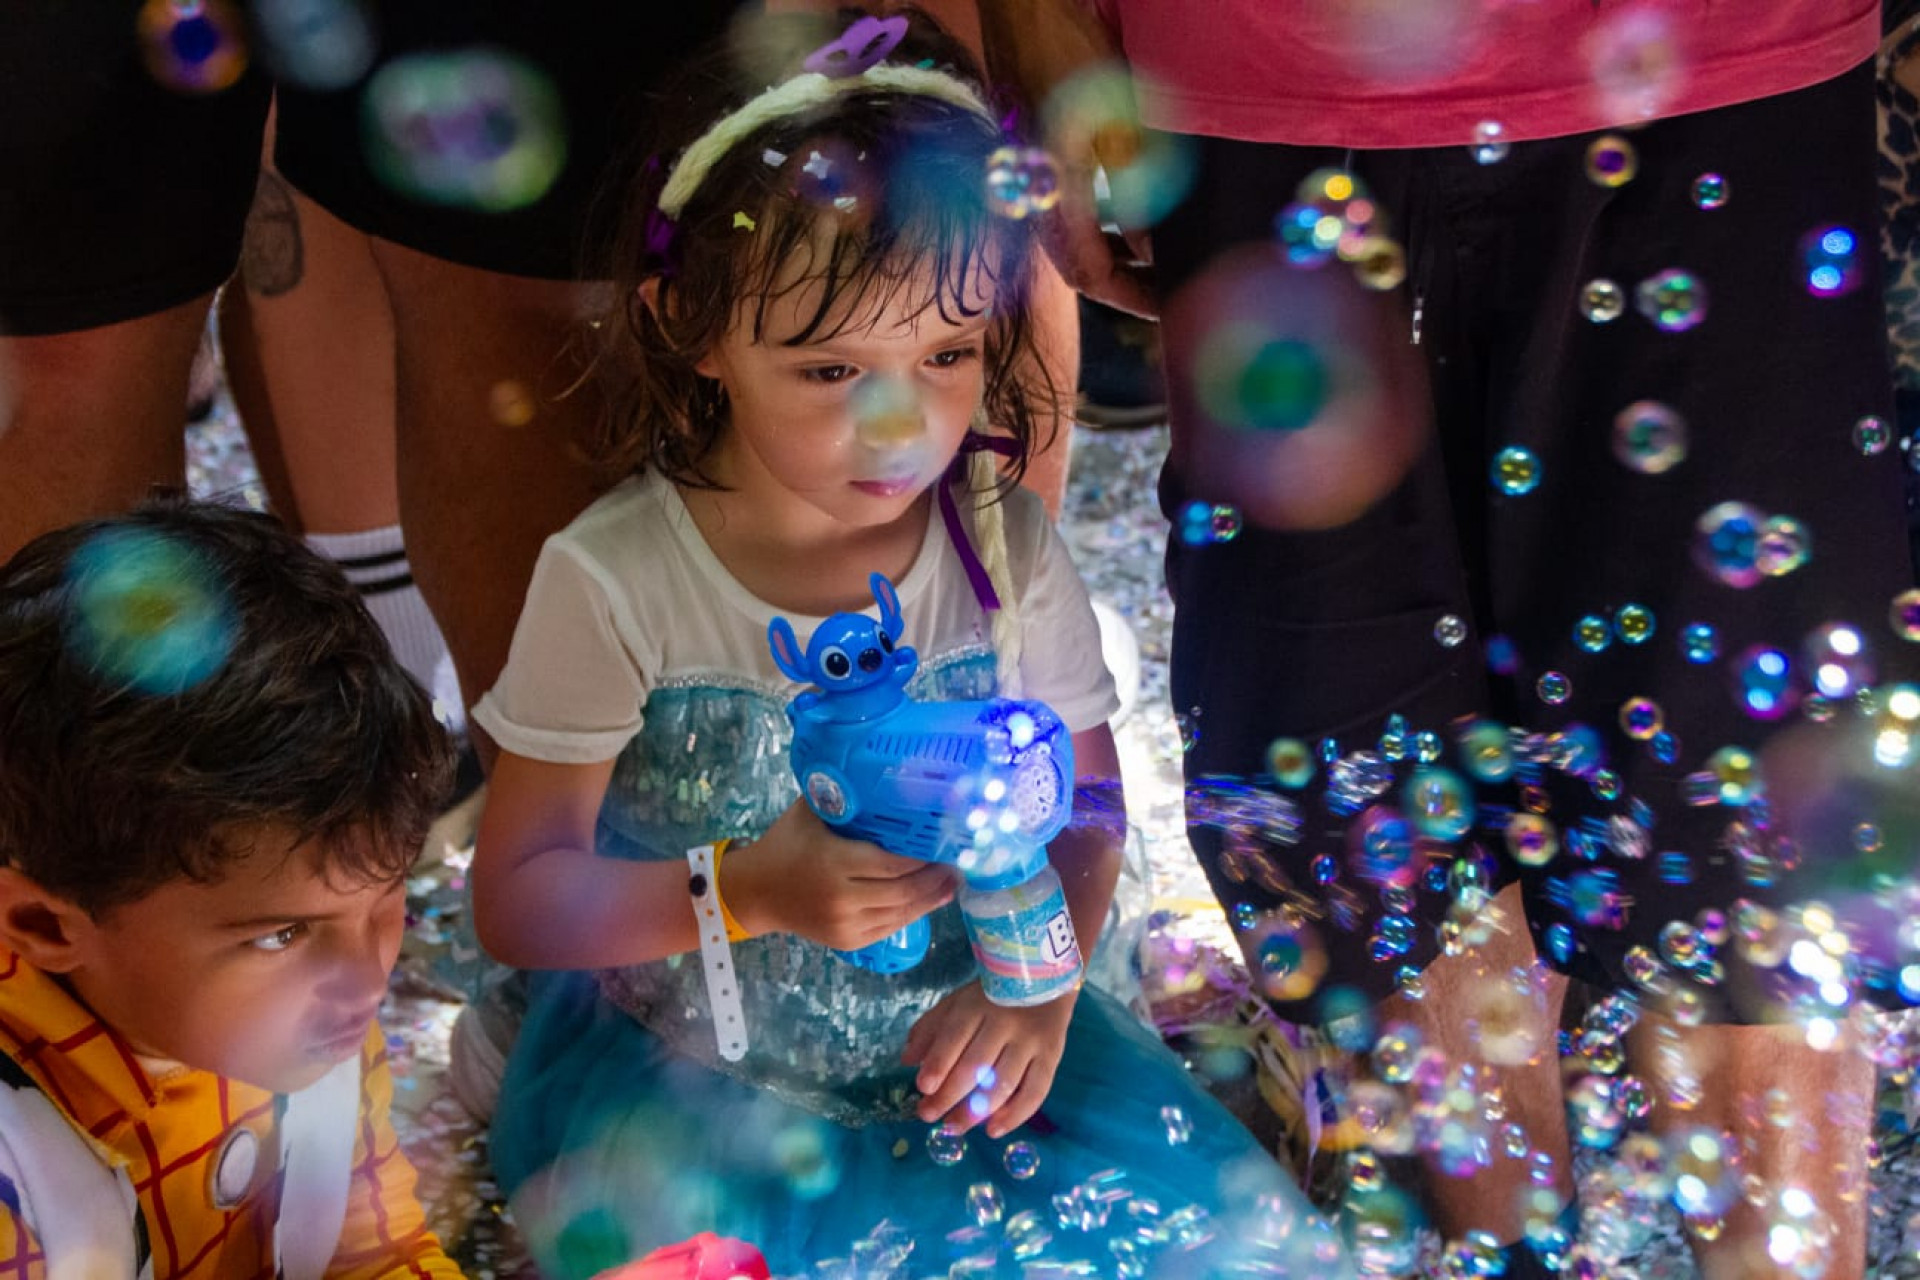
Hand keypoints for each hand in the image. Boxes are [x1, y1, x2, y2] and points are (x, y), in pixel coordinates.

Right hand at [722, 797, 953, 949]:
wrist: (755, 892)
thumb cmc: (785, 844)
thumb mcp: (808, 811)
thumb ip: (841, 794)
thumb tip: (877, 769)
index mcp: (835, 862)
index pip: (893, 863)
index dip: (924, 858)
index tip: (946, 842)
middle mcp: (843, 898)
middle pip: (904, 891)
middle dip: (935, 880)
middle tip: (959, 864)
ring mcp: (846, 924)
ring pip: (901, 914)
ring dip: (930, 899)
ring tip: (952, 883)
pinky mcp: (847, 941)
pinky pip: (889, 928)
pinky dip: (911, 914)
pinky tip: (927, 900)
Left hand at [902, 980, 1075, 1138]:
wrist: (1043, 980)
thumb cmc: (991, 997)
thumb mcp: (957, 1002)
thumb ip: (931, 1029)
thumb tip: (907, 1060)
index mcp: (976, 1006)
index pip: (954, 1037)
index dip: (938, 1063)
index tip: (923, 1087)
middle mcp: (1005, 1022)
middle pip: (975, 1065)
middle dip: (949, 1095)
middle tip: (928, 1116)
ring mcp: (1030, 1041)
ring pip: (1003, 1083)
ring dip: (977, 1112)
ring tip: (954, 1127)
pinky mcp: (1051, 1056)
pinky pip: (1035, 1091)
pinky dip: (1015, 1115)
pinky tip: (994, 1130)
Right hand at [976, 0, 1156, 316]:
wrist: (1021, 7)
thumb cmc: (1070, 53)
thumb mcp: (1119, 122)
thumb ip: (1135, 192)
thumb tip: (1152, 248)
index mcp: (1052, 194)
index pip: (1090, 274)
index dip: (1132, 296)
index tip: (1170, 306)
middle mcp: (1034, 196)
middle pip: (1078, 266)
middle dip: (1125, 283)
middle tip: (1168, 290)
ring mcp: (1030, 178)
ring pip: (1072, 241)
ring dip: (1113, 256)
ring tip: (1156, 260)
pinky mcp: (1032, 158)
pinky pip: (1066, 212)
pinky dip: (1100, 226)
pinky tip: (1127, 217)